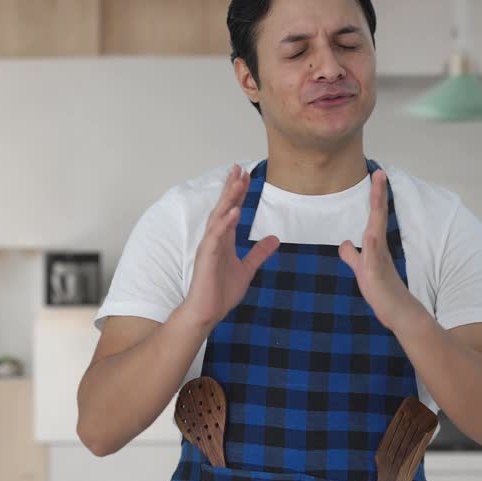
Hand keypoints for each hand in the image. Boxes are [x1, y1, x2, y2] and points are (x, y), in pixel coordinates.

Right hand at [177, 164, 279, 332]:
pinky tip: (232, 212)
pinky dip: (223, 223)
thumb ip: (258, 253)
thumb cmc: (221, 292)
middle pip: (224, 207)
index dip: (239, 193)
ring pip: (218, 217)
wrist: (207, 312)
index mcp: (224, 240)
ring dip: (228, 200)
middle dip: (232, 188)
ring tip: (237, 182)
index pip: (232, 210)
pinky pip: (215, 236)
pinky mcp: (207, 257)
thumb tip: (274, 239)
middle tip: (239, 168)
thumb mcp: (247, 269)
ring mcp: (210, 246)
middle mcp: (215, 238)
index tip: (245, 175)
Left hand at [339, 169, 422, 332]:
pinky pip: (372, 258)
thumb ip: (352, 256)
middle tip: (379, 172)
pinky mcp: (376, 275)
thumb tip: (344, 243)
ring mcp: (378, 260)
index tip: (376, 175)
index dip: (375, 197)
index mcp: (375, 246)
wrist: (399, 314)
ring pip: (375, 230)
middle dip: (378, 195)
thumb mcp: (361, 270)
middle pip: (378, 217)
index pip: (374, 217)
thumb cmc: (382, 292)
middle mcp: (378, 249)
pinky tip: (370, 235)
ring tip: (377, 191)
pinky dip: (371, 245)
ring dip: (377, 210)